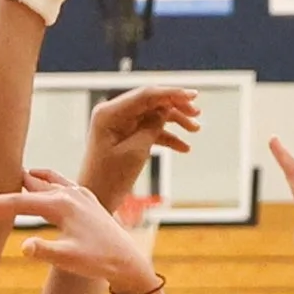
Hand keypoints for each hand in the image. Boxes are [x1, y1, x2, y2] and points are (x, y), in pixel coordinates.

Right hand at [0, 169, 156, 290]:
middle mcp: (68, 193)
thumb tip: (24, 246)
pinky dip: (42, 180)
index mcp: (60, 205)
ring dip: (18, 186)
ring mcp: (78, 192)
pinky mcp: (85, 197)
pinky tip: (36, 179)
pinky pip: (58, 181)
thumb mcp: (69, 260)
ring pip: (41, 180)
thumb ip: (45, 251)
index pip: (17, 203)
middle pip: (24, 190)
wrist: (128, 261)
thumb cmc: (99, 262)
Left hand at [82, 84, 199, 211]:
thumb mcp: (136, 150)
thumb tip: (166, 108)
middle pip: (151, 102)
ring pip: (153, 115)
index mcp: (110, 113)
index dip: (171, 93)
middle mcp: (113, 113)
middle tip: (197, 113)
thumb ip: (152, 125)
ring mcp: (119, 124)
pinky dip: (166, 137)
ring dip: (175, 121)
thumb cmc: (110, 178)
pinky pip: (149, 130)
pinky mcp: (125, 136)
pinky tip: (184, 148)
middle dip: (175, 107)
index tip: (194, 96)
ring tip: (195, 130)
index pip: (145, 95)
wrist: (97, 199)